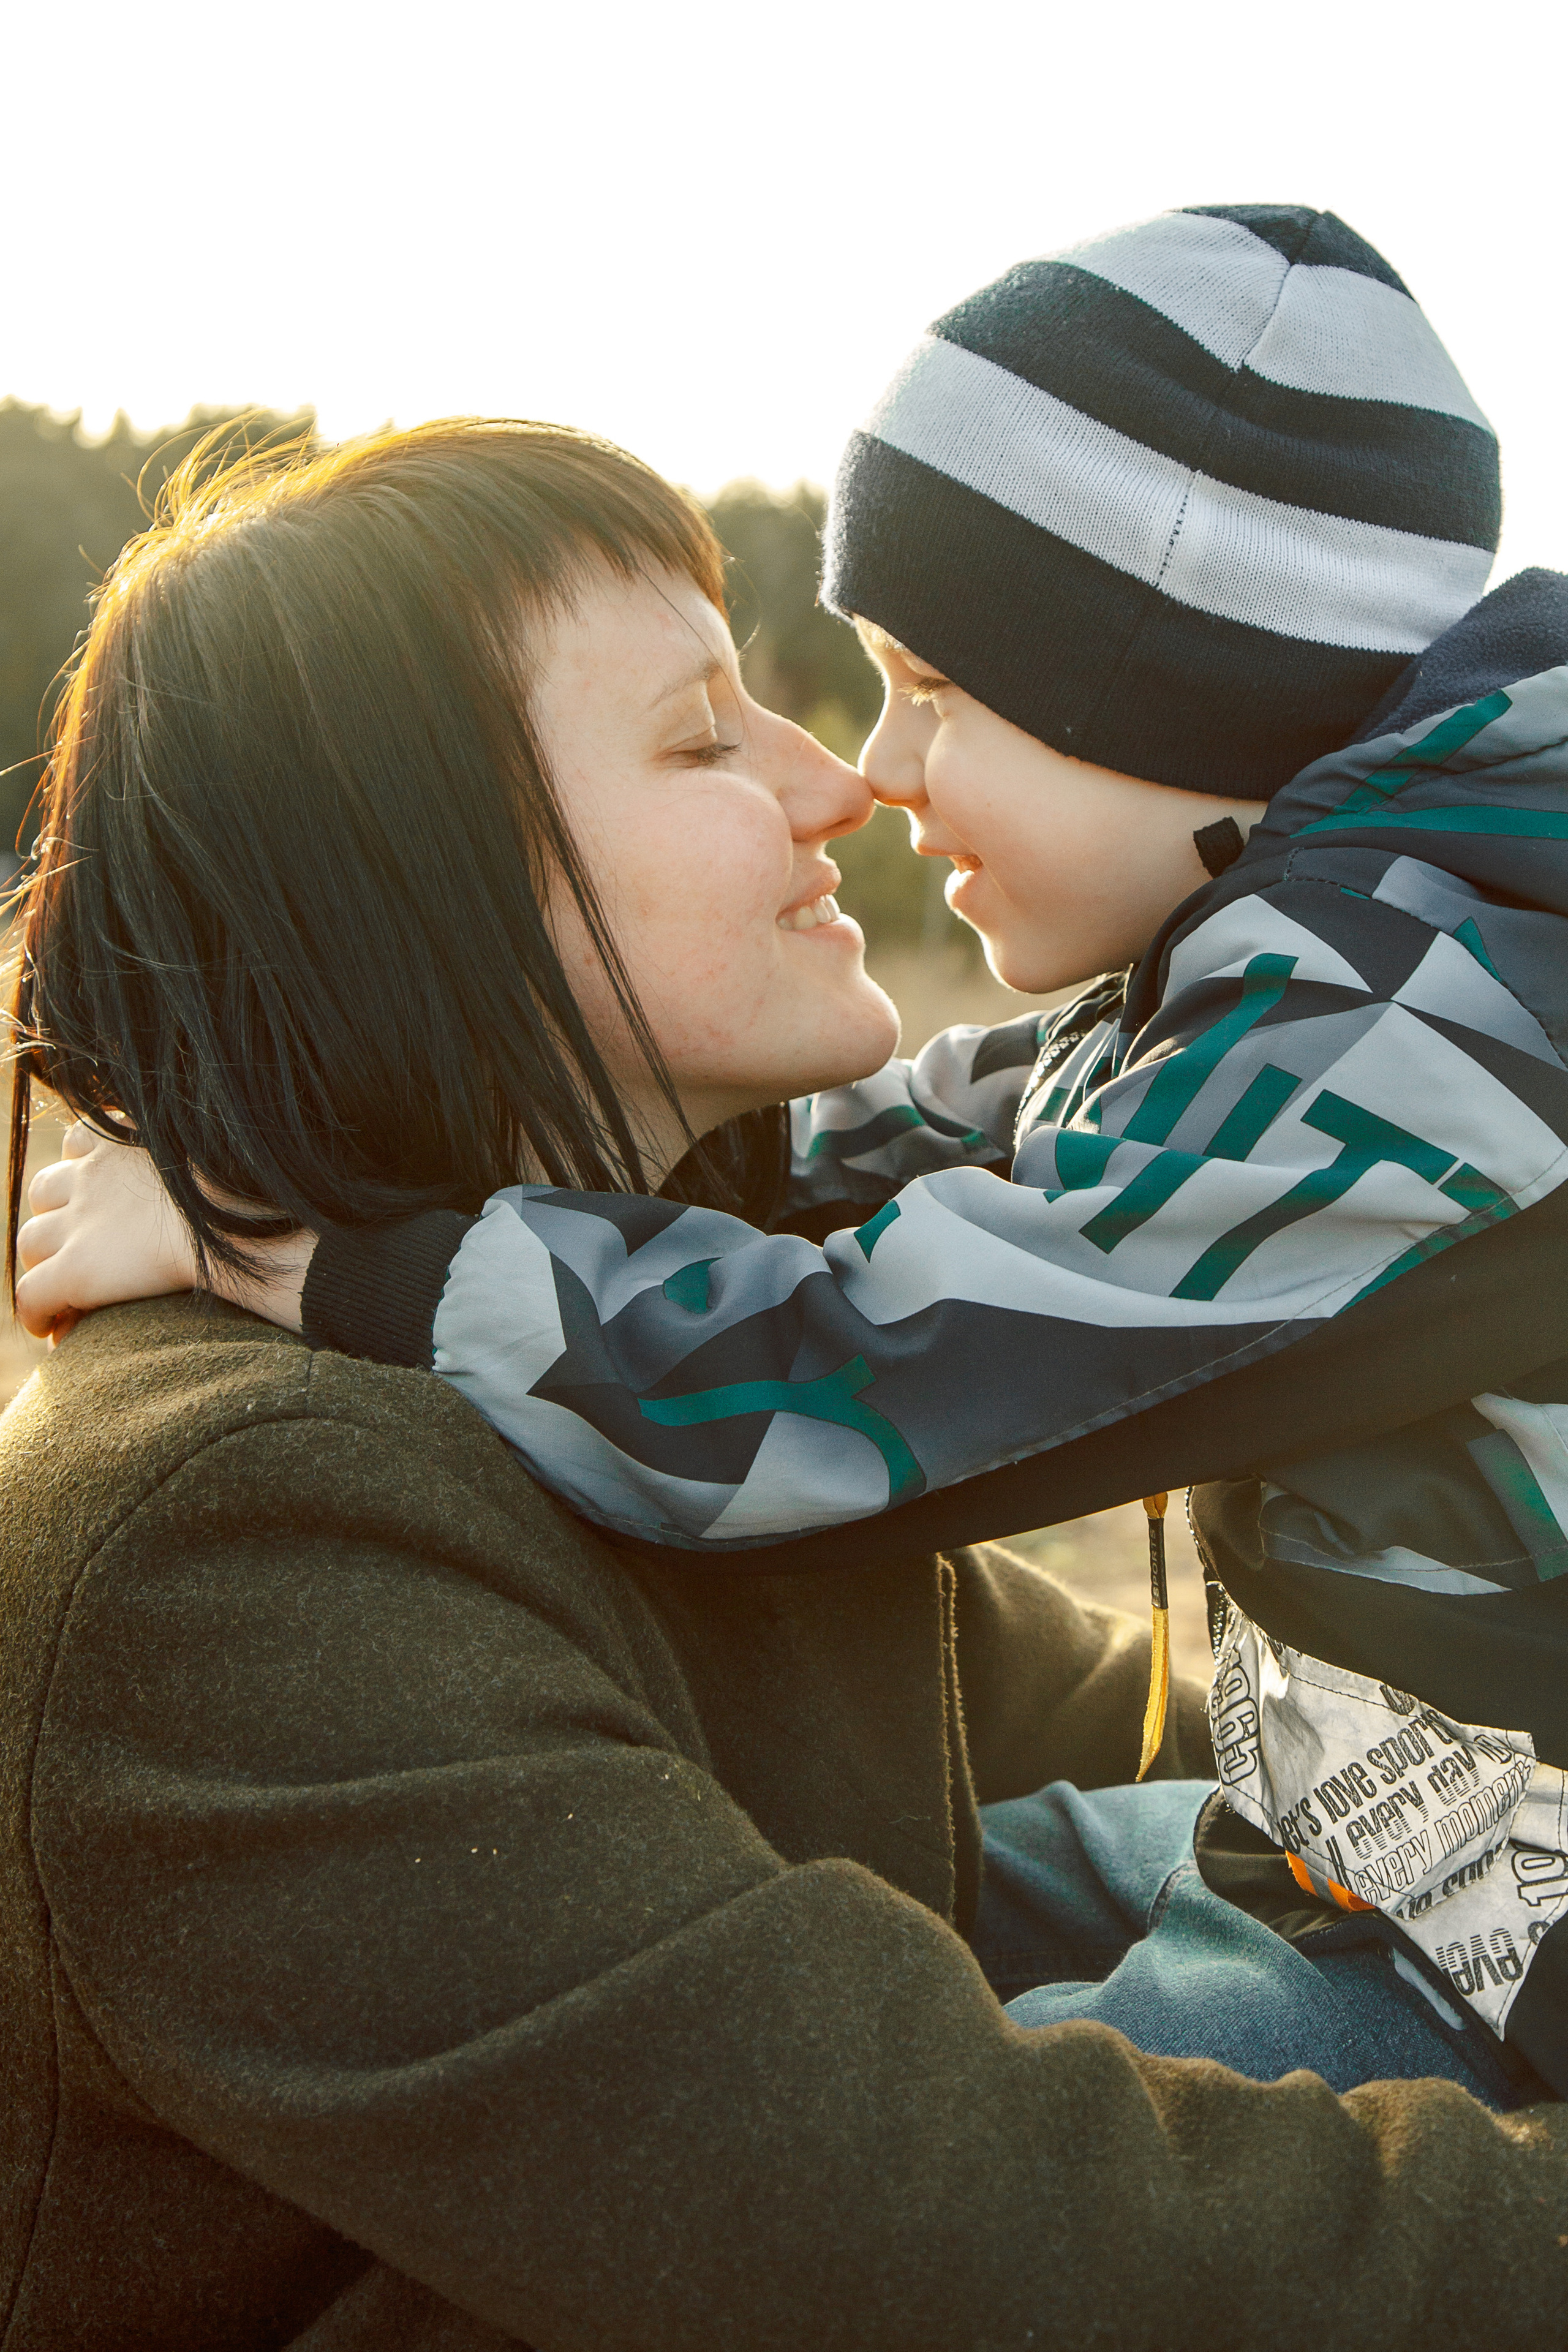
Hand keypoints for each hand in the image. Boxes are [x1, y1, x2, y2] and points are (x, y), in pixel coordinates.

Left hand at [15, 1122, 315, 1341]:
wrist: (249, 1226)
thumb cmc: (262, 1199)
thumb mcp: (235, 1157)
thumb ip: (222, 1159)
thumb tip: (266, 1162)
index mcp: (131, 1139)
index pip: (83, 1145)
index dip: (82, 1174)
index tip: (97, 1200)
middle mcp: (97, 1173)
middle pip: (47, 1190)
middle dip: (55, 1218)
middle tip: (77, 1251)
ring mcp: (81, 1221)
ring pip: (32, 1241)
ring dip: (43, 1264)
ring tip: (64, 1294)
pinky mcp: (76, 1270)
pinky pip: (32, 1294)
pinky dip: (35, 1313)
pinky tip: (52, 1329)